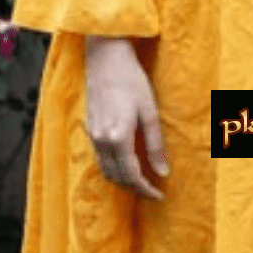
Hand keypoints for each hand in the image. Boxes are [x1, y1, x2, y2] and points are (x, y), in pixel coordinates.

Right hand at [83, 36, 168, 199]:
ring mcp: (93, 135)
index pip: (131, 175)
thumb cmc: (131, 80)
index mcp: (118, 137)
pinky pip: (100, 159)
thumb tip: (163, 171)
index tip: (159, 195)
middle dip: (135, 189)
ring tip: (141, 182)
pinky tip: (126, 164)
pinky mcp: (90, 128)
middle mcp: (101, 140)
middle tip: (153, 192)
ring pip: (105, 170)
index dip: (146, 189)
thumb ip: (155, 145)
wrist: (105, 58)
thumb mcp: (150, 112)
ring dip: (123, 181)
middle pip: (117, 177)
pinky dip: (113, 168)